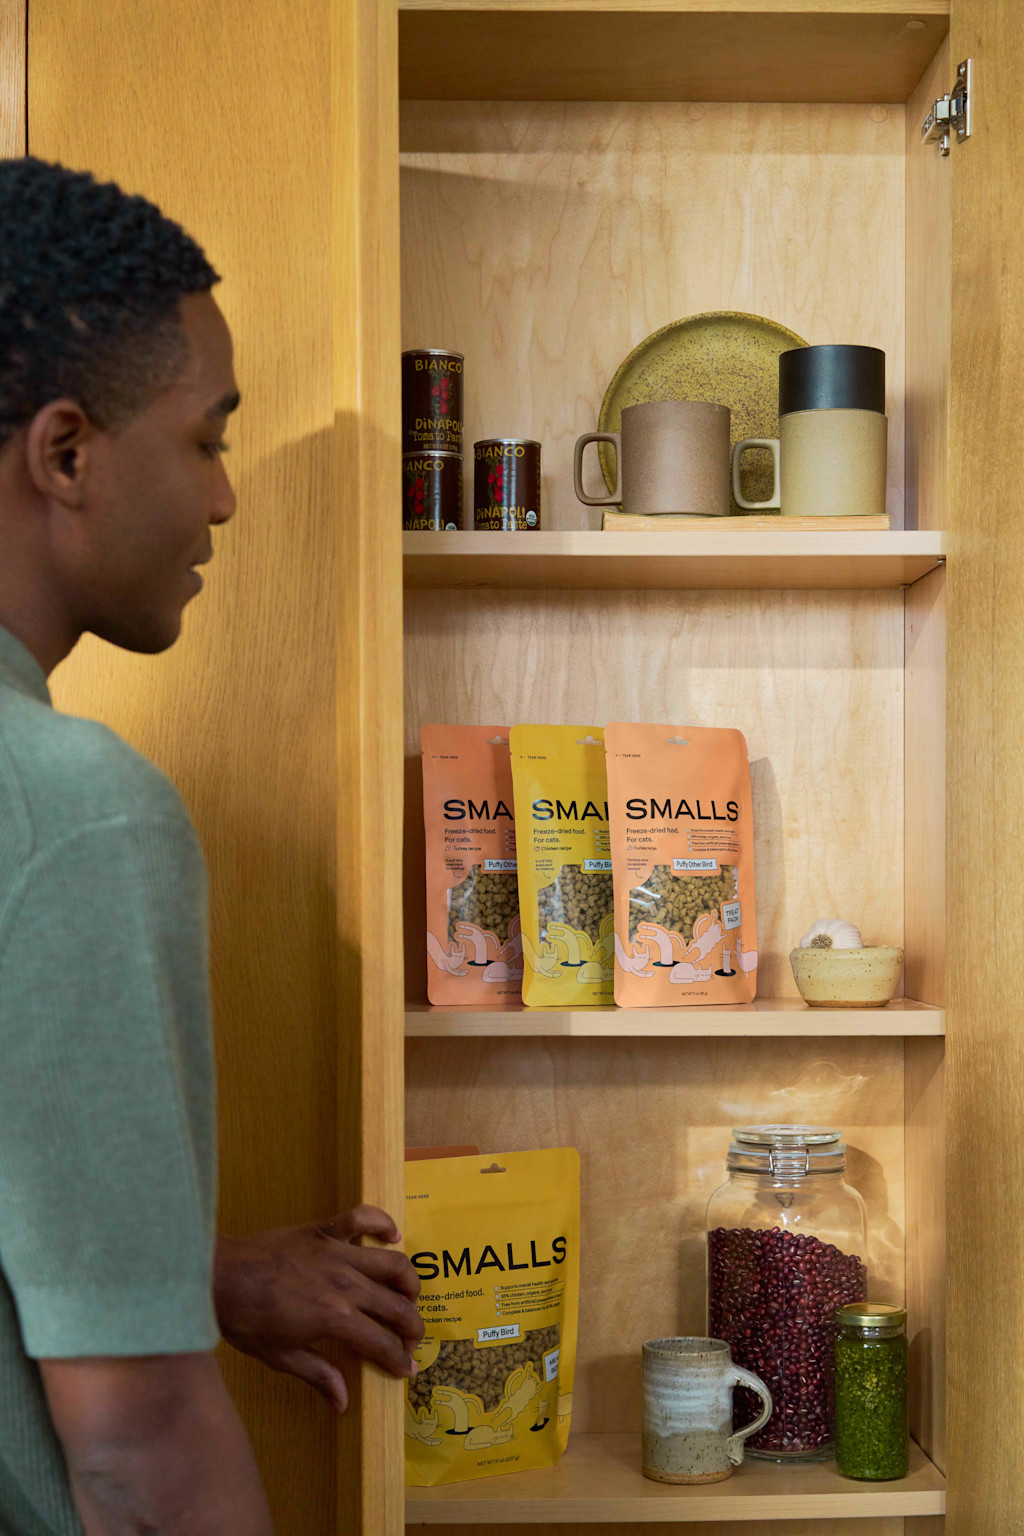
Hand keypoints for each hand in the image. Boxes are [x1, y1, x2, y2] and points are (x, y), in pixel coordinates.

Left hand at [214, 1206, 423, 1413]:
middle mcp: (345, 1283)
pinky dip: (383, 1223)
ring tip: (410, 1295)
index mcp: (335, 1319)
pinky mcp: (324, 1230)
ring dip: (409, 1281)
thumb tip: (343, 1405)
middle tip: (413, 1339)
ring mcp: (337, 1252)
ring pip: (392, 1263)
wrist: (218, 1276)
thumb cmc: (245, 1321)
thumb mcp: (279, 1356)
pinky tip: (393, 1235)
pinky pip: (362, 1217)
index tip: (408, 1369)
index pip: (381, 1342)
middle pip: (396, 1304)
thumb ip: (318, 1376)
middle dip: (413, 1326)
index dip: (400, 1359)